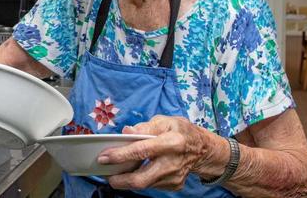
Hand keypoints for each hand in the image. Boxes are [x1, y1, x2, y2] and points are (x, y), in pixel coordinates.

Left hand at [98, 115, 212, 190]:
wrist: (202, 149)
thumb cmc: (180, 131)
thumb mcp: (165, 121)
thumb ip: (144, 126)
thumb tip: (125, 132)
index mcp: (172, 142)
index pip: (141, 151)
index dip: (120, 155)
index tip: (104, 157)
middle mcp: (173, 163)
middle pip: (141, 179)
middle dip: (120, 180)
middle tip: (106, 174)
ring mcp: (174, 177)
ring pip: (144, 185)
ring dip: (126, 180)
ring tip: (115, 172)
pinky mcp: (174, 185)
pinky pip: (151, 185)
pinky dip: (139, 179)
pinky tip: (133, 172)